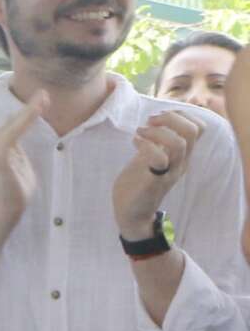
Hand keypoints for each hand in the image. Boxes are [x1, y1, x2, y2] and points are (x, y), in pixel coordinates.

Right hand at [0, 99, 41, 227]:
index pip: (7, 126)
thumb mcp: (16, 162)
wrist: (5, 212)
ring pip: (13, 124)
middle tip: (45, 93)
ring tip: (44, 96)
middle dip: (29, 108)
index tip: (40, 96)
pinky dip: (28, 117)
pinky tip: (39, 105)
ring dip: (30, 110)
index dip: (25, 111)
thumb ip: (15, 145)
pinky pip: (15, 130)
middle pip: (9, 123)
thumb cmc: (13, 192)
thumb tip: (19, 122)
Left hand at [113, 108, 201, 236]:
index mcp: (181, 156)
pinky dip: (146, 145)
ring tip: (140, 132)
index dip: (181, 115)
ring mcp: (169, 172)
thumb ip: (157, 143)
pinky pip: (159, 160)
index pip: (198, 128)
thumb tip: (156, 121)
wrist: (131, 214)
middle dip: (170, 118)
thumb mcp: (150, 158)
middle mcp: (180, 163)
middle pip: (192, 131)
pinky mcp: (154, 182)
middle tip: (150, 121)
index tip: (158, 117)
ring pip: (179, 144)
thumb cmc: (138, 183)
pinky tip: (134, 143)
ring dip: (157, 132)